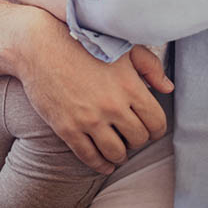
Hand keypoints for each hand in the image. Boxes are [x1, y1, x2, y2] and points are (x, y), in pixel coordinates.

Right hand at [16, 14, 172, 174]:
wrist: (39, 46)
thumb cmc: (82, 42)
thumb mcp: (121, 47)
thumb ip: (149, 66)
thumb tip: (167, 88)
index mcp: (130, 86)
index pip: (156, 123)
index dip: (156, 129)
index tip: (149, 128)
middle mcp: (112, 106)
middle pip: (138, 140)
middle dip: (137, 140)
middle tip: (131, 135)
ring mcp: (89, 119)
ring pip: (116, 153)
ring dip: (120, 155)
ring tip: (118, 150)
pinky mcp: (67, 128)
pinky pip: (89, 157)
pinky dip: (100, 164)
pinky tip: (103, 163)